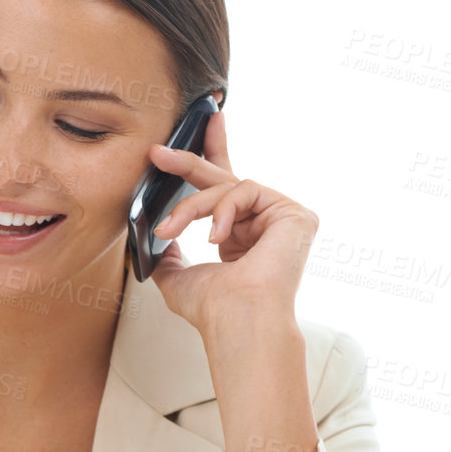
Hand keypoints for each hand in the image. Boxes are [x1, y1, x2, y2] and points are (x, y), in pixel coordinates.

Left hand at [143, 109, 318, 329]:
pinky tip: (215, 237)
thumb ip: (168, 252)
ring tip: (171, 227)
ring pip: (228, 187)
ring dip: (192, 205)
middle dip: (190, 160)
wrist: (237, 322)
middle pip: (227, 177)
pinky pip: (247, 190)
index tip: (198, 129)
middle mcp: (263, 224)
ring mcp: (282, 218)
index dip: (211, 156)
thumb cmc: (213, 310)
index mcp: (241, 236)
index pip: (225, 190)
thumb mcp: (177, 277)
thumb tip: (156, 231)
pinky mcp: (294, 214)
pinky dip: (222, 209)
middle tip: (156, 152)